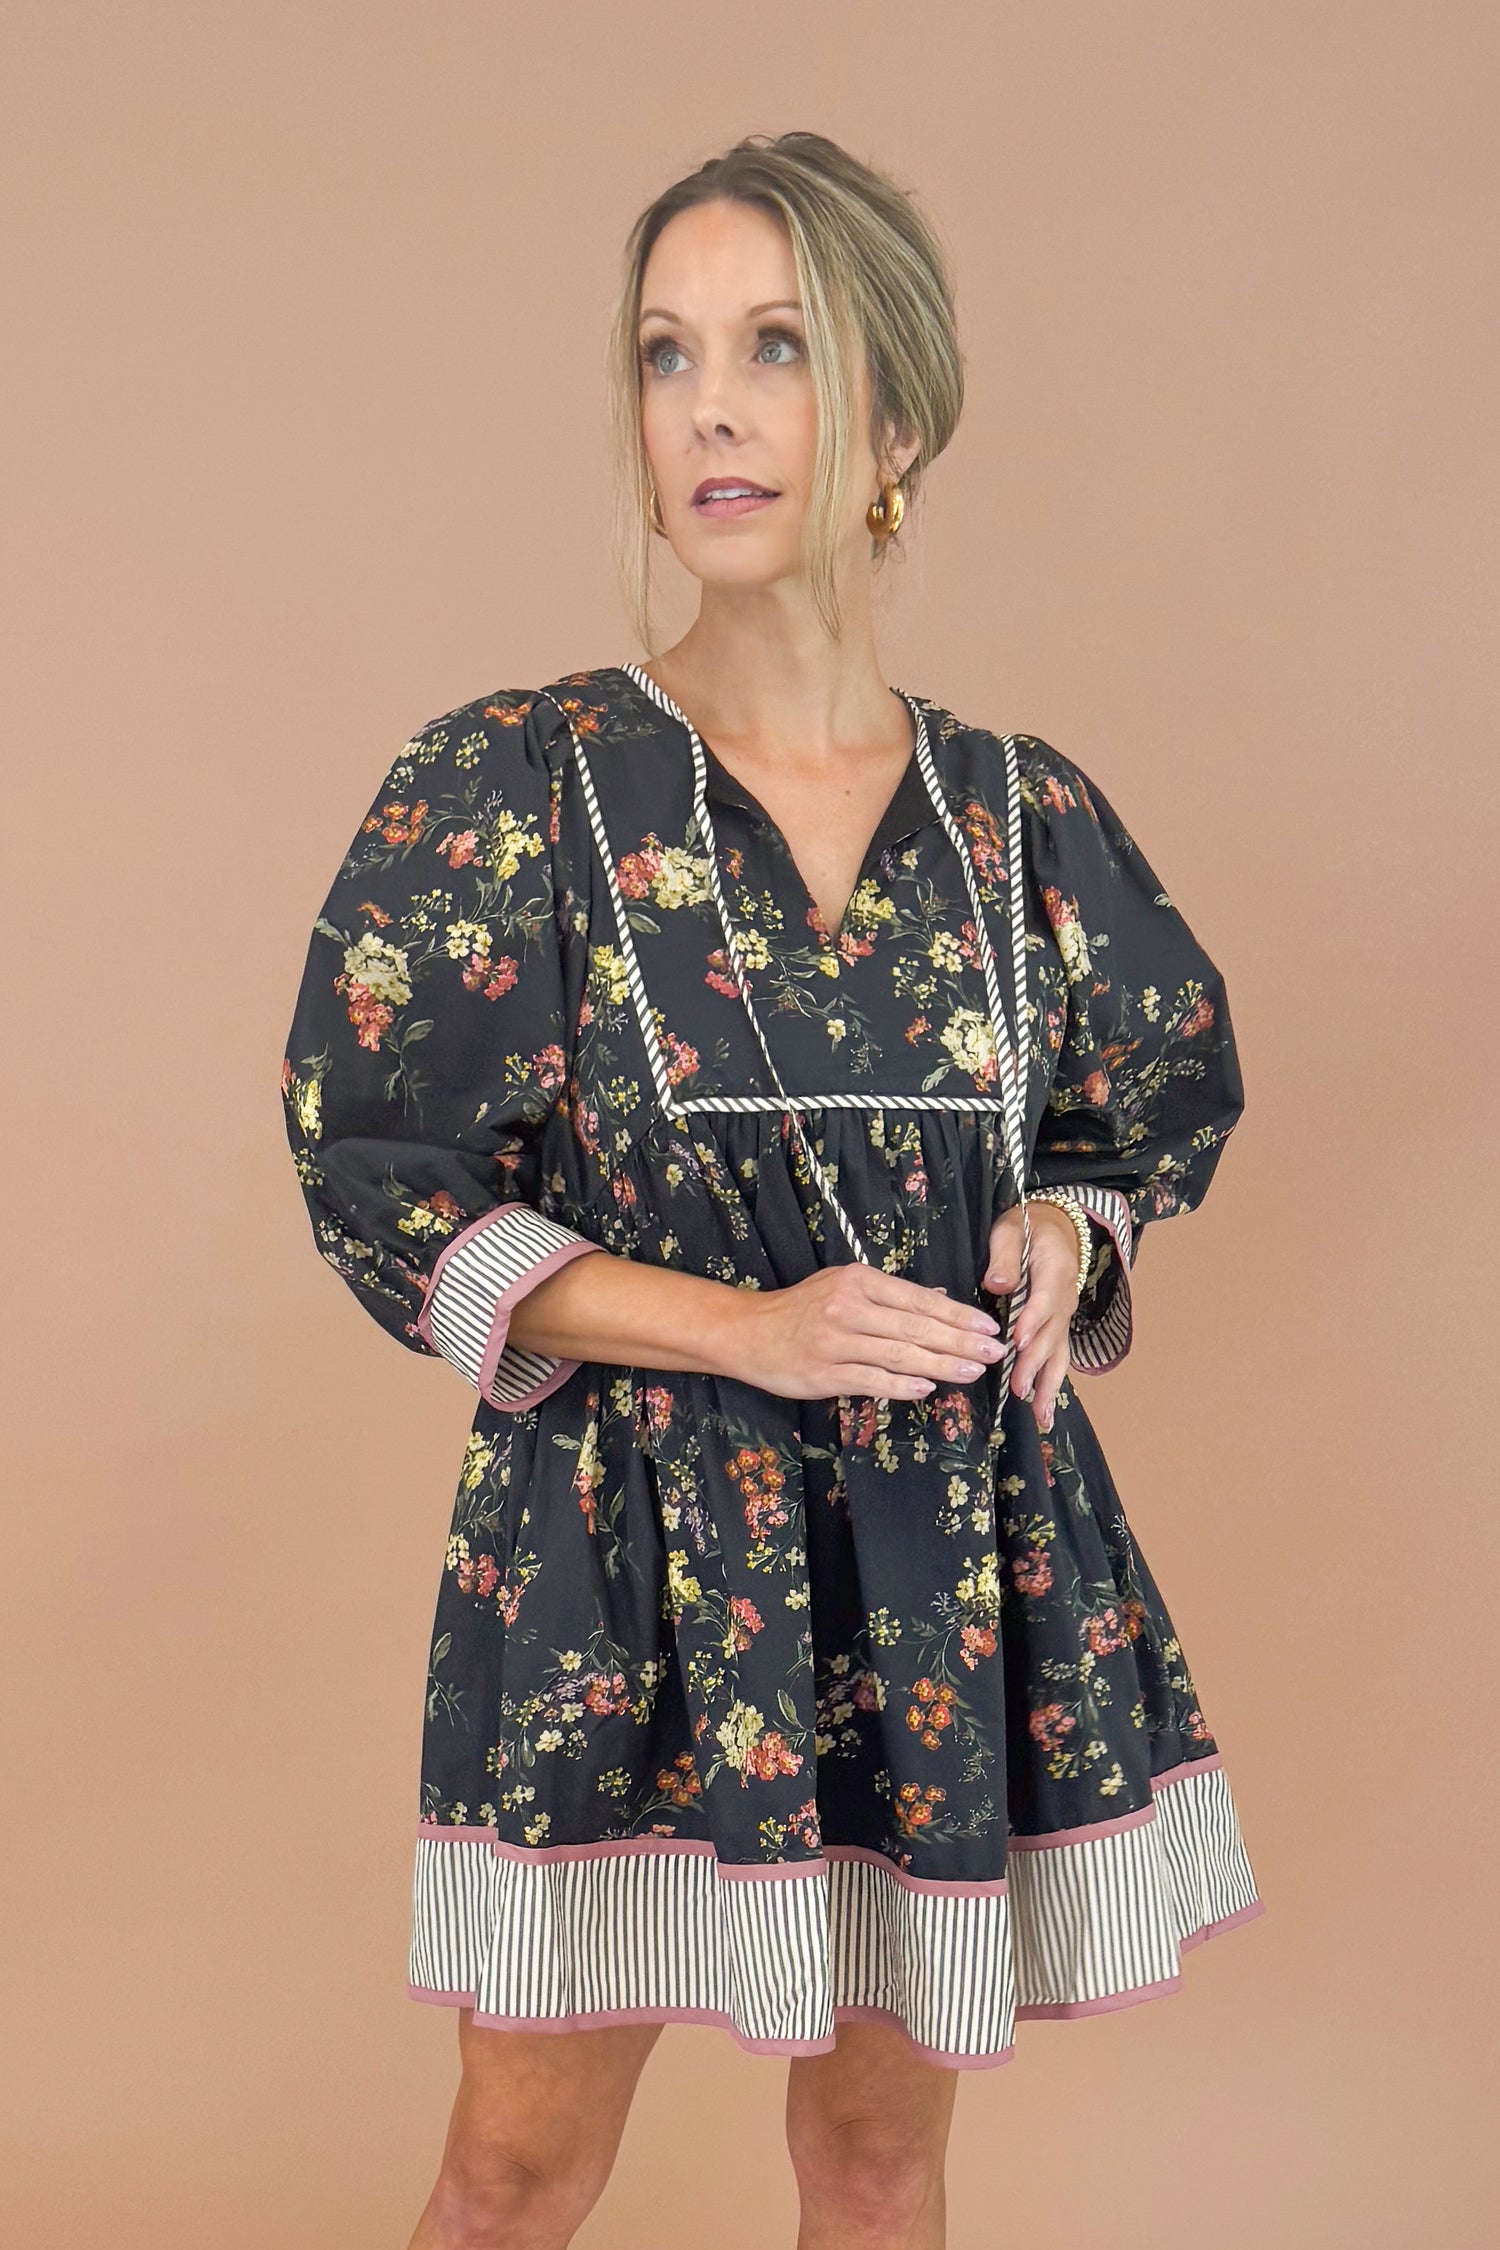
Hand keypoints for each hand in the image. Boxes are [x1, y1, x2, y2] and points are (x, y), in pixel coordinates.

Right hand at [738, 1265, 1004, 1401]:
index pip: (919, 1299)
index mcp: (858, 1281)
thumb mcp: (842, 1285)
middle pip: (916, 1327)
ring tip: (973, 1371)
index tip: (988, 1327)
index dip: (958, 1315)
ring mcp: (835, 1342)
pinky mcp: (824, 1374)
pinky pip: (872, 1381)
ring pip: (900, 1355)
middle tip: (994, 1352)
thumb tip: (940, 1296)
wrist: (746, 1332)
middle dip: (961, 1342)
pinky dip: (903, 1385)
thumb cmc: (799, 1308)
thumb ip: (890, 1294)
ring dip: (941, 1365)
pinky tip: (928, 1389)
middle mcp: (848, 1308)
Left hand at [983, 1202, 1082, 1433]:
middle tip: (1017, 1389)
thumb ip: (1004, 1256)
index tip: (1017, 1342)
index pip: (1043, 1299)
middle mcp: (1065, 1298)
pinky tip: (1043, 1408)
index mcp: (1054, 1271)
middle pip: (1051, 1334)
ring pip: (1059, 1352)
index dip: (1032, 1321)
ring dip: (1049, 1384)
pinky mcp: (1059, 1326)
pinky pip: (1058, 1355)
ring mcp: (1064, 1315)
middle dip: (1034, 1363)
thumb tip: (999, 1284)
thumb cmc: (1027, 1227)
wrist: (1057, 1227)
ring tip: (1041, 1416)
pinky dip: (1051, 1382)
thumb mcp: (1010, 1230)